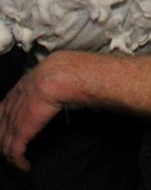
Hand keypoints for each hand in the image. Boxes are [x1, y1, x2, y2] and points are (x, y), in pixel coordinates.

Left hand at [0, 54, 72, 171]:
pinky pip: (14, 153)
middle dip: (4, 141)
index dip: (4, 124)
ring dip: (11, 155)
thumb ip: (43, 83)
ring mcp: (12, 121)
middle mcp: (9, 108)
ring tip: (19, 162)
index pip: (1, 112)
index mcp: (15, 93)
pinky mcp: (20, 133)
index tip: (12, 131)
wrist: (57, 77)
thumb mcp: (45, 75)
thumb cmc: (58, 71)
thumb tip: (55, 85)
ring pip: (4, 144)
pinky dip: (19, 163)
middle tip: (14, 149)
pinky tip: (25, 166)